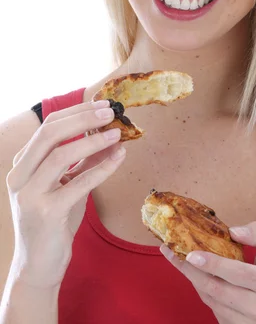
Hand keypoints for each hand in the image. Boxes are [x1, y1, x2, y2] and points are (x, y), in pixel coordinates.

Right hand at [6, 100, 125, 289]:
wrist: (39, 266)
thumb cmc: (54, 222)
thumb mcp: (68, 185)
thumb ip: (83, 161)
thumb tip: (109, 134)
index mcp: (22, 164)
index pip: (47, 126)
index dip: (76, 112)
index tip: (102, 105)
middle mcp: (20, 176)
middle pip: (50, 134)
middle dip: (83, 118)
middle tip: (111, 112)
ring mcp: (30, 195)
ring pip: (60, 155)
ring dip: (93, 140)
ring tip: (118, 133)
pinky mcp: (46, 213)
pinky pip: (78, 183)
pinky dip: (102, 168)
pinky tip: (119, 158)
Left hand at [160, 221, 255, 322]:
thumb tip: (233, 231)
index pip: (238, 273)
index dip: (213, 263)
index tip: (191, 253)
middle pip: (219, 291)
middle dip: (193, 272)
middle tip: (175, 254)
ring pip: (213, 303)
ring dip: (194, 282)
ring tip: (180, 262)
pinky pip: (215, 312)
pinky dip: (204, 293)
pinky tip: (197, 277)